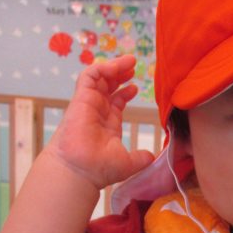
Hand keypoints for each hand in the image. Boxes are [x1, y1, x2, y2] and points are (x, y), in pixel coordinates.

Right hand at [46, 55, 154, 189]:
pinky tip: (116, 67)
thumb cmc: (100, 169)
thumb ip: (141, 157)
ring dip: (114, 67)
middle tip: (134, 66)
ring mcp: (88, 104)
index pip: (115, 102)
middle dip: (120, 74)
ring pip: (99, 78)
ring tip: (129, 61)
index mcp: (107, 124)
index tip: (135, 86)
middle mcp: (97, 112)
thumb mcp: (128, 163)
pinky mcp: (81, 98)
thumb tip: (152, 156)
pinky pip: (89, 76)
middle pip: (108, 86)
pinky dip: (102, 68)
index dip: (125, 92)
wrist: (81, 170)